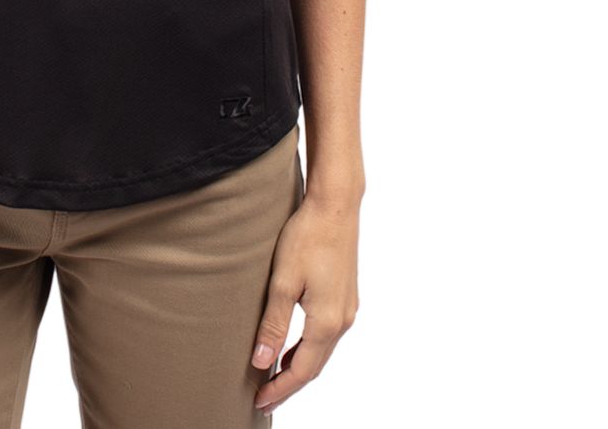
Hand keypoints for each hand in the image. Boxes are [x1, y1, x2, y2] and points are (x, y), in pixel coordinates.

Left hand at [249, 188, 360, 411]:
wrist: (336, 206)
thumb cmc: (307, 237)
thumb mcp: (283, 281)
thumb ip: (273, 324)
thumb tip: (261, 362)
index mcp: (327, 322)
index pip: (302, 370)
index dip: (281, 389)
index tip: (260, 403)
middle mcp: (342, 321)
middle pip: (315, 366)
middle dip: (290, 384)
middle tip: (264, 397)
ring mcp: (347, 309)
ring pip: (322, 351)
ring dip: (300, 367)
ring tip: (274, 377)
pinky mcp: (346, 296)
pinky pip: (327, 335)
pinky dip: (309, 348)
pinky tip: (294, 346)